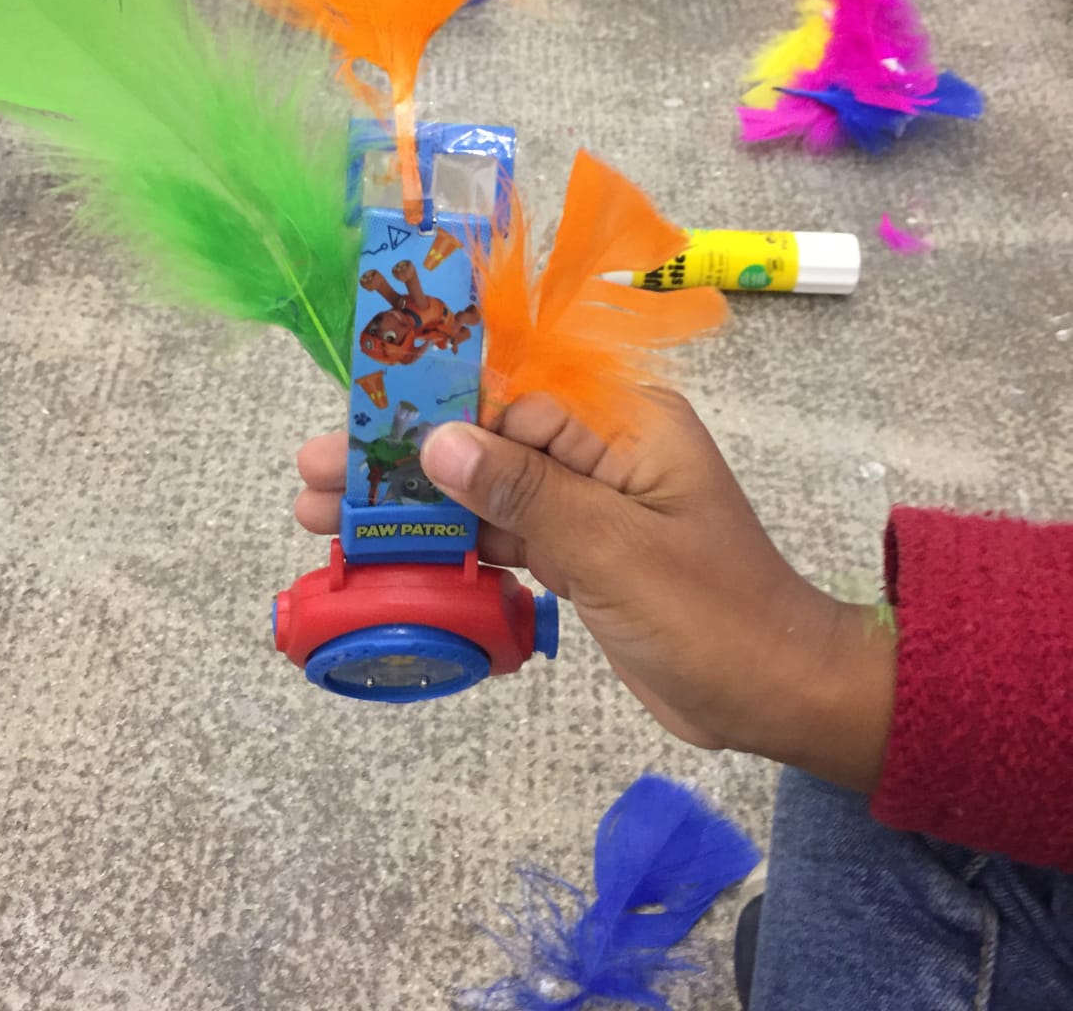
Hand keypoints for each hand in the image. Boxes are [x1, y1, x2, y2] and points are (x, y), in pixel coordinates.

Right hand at [296, 394, 895, 791]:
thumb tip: (437, 442)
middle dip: (398, 458)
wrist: (778, 696)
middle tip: (312, 477)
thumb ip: (527, 493)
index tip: (351, 417)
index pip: (506, 394)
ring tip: (325, 521)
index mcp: (622, 422)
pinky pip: (503, 536)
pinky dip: (451, 550)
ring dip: (411, 508)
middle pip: (481, 439)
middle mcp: (599, 449)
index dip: (423, 405)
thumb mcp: (618, 552)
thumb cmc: (717, 618)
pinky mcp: (578, 551)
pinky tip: (393, 560)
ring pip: (483, 491)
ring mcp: (587, 502)